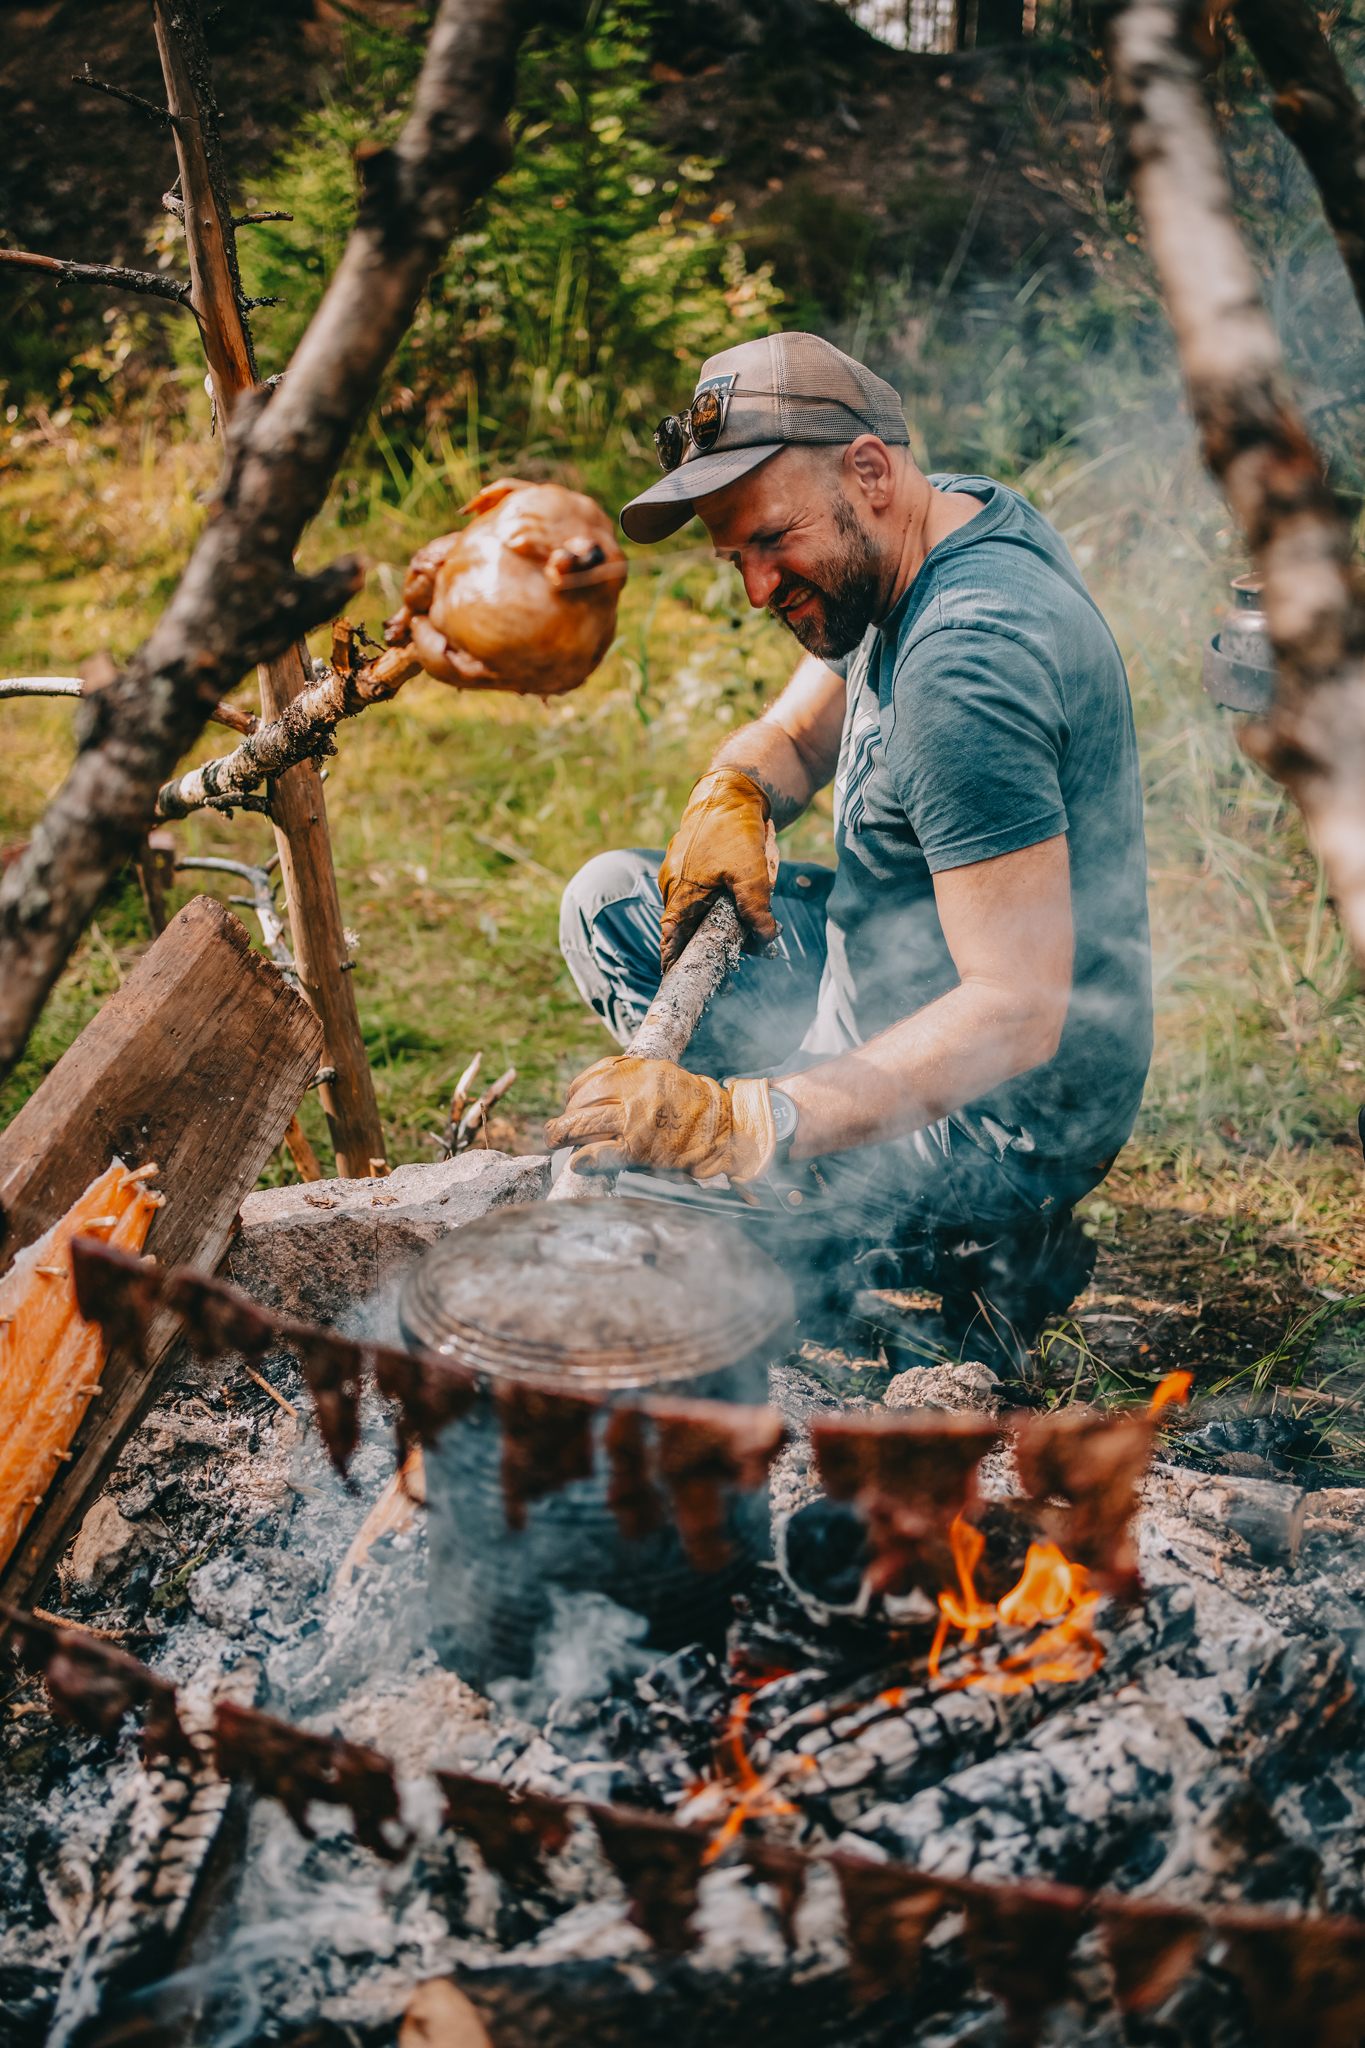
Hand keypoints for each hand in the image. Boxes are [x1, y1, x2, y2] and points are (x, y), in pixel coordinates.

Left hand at [545, 1058, 774, 1181]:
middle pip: (581, 1101)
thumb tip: (590, 1091)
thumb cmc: (688, 1102)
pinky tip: (577, 1162)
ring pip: (583, 1124)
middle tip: (555, 1130)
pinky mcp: (640, 1149)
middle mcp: (633, 1092)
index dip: (575, 1093)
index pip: (590, 1078)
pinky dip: (584, 1159)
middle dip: (563, 1117)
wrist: (722, 1126)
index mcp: (638, 1070)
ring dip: (562, 1135)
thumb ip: (628, 1076)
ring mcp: (634, 1121)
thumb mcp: (660, 1074)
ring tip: (556, 1142)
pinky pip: (601, 1153)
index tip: (573, 1104)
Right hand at [658, 769, 779, 970]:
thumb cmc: (734, 830)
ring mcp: (683, 874)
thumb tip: (766, 941)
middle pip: (686, 928)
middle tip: (724, 970)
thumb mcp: (751, 874)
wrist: (731, 791)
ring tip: (743, 937)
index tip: (675, 982)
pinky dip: (719, 904)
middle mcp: (675, 886)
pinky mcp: (695, 865)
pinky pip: (704, 893)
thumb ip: (756, 910)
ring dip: (716, 923)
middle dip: (703, 947)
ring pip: (698, 910)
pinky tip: (741, 905)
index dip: (672, 961)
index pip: (670, 938)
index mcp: (679, 892)